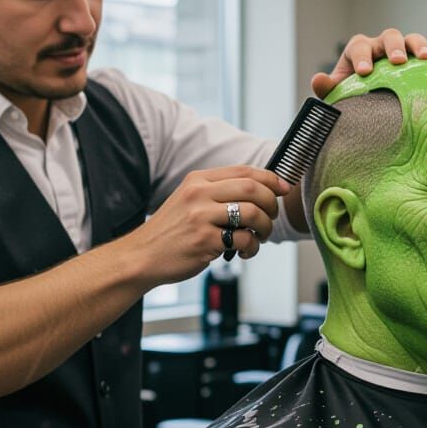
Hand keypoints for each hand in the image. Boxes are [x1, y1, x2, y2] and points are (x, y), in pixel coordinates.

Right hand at [129, 166, 288, 284]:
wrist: (142, 256)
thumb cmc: (171, 232)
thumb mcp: (189, 200)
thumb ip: (218, 192)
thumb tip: (261, 191)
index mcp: (198, 180)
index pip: (245, 171)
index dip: (271, 179)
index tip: (284, 188)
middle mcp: (199, 194)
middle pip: (253, 189)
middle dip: (271, 204)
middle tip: (270, 218)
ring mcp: (201, 217)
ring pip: (252, 214)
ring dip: (265, 228)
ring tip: (259, 237)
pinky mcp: (204, 240)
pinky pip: (243, 239)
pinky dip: (252, 247)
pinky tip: (244, 252)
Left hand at [310, 28, 426, 98]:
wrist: (372, 104)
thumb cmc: (353, 98)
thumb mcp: (339, 95)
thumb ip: (328, 88)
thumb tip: (317, 79)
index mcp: (358, 51)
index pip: (359, 47)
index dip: (361, 57)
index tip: (365, 72)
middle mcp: (381, 46)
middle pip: (389, 37)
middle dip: (393, 47)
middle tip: (398, 62)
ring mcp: (403, 51)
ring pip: (412, 39)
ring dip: (420, 46)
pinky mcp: (421, 59)